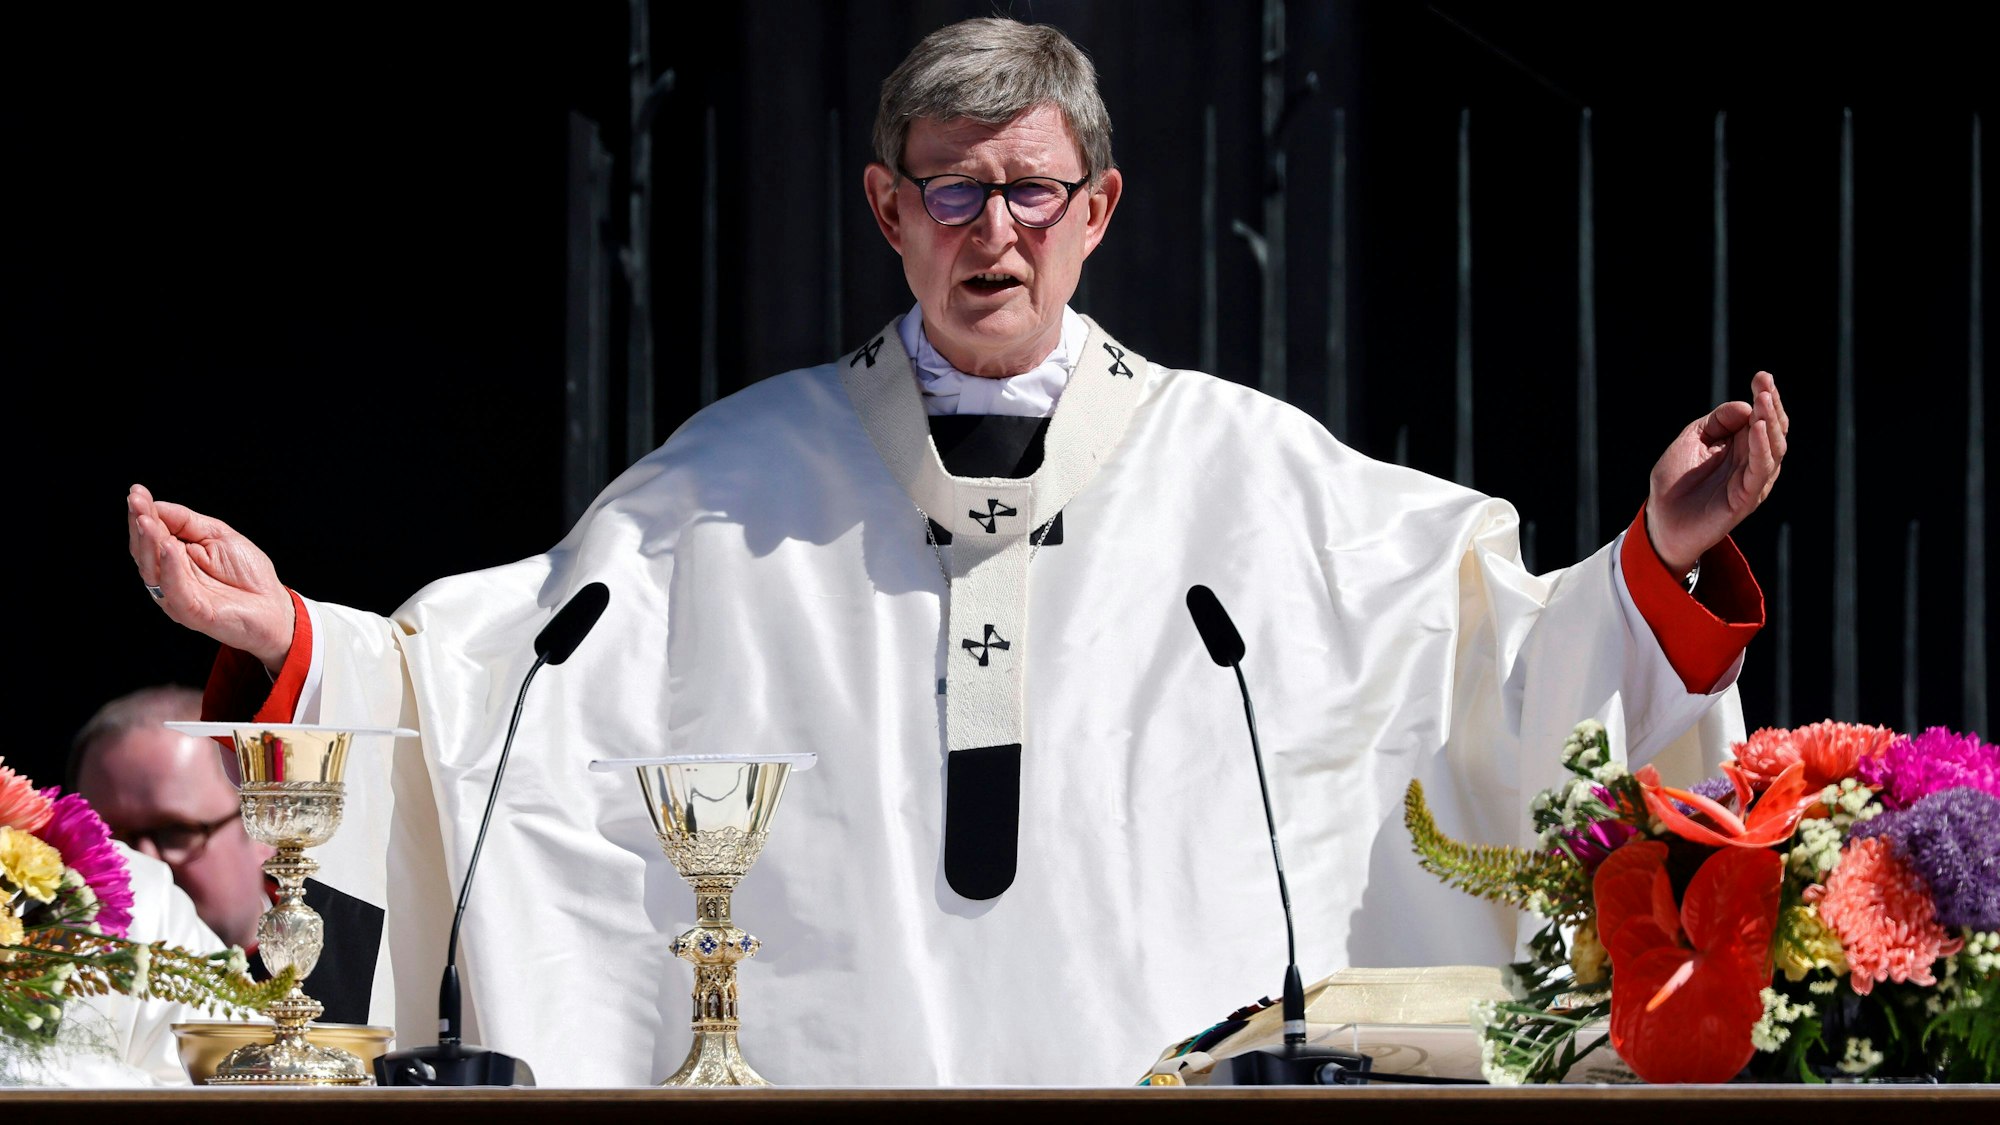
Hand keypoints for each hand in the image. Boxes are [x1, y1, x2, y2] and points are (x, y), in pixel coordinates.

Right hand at [127, 484, 294, 670]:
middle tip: (136, 502)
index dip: (143, 513)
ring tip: (146, 520)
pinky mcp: (191, 612)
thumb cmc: (248, 574)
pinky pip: (175, 590)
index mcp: (174, 559)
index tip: (137, 492)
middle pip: (145, 550)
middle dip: (140, 524)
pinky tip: (169, 548)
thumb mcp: (218, 536)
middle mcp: (170, 577)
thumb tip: (157, 505)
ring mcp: (178, 596)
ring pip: (154, 570)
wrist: (275, 607)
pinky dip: (170, 569)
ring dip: (149, 543)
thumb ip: (188, 522)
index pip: (152, 534)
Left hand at [1644, 371, 1789, 573]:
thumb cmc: (1675, 482)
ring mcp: (1752, 480)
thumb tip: (1745, 405)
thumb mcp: (1692, 440)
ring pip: (1774, 448)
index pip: (1762, 418)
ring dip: (1771, 422)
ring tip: (1764, 400)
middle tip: (1764, 384)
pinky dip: (1763, 448)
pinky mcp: (1747, 498)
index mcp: (1741, 447)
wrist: (1660, 520)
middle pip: (1774, 429)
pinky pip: (1761, 471)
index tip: (1762, 376)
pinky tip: (1759, 428)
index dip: (1765, 397)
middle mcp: (1752, 462)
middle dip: (1771, 404)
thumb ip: (1716, 422)